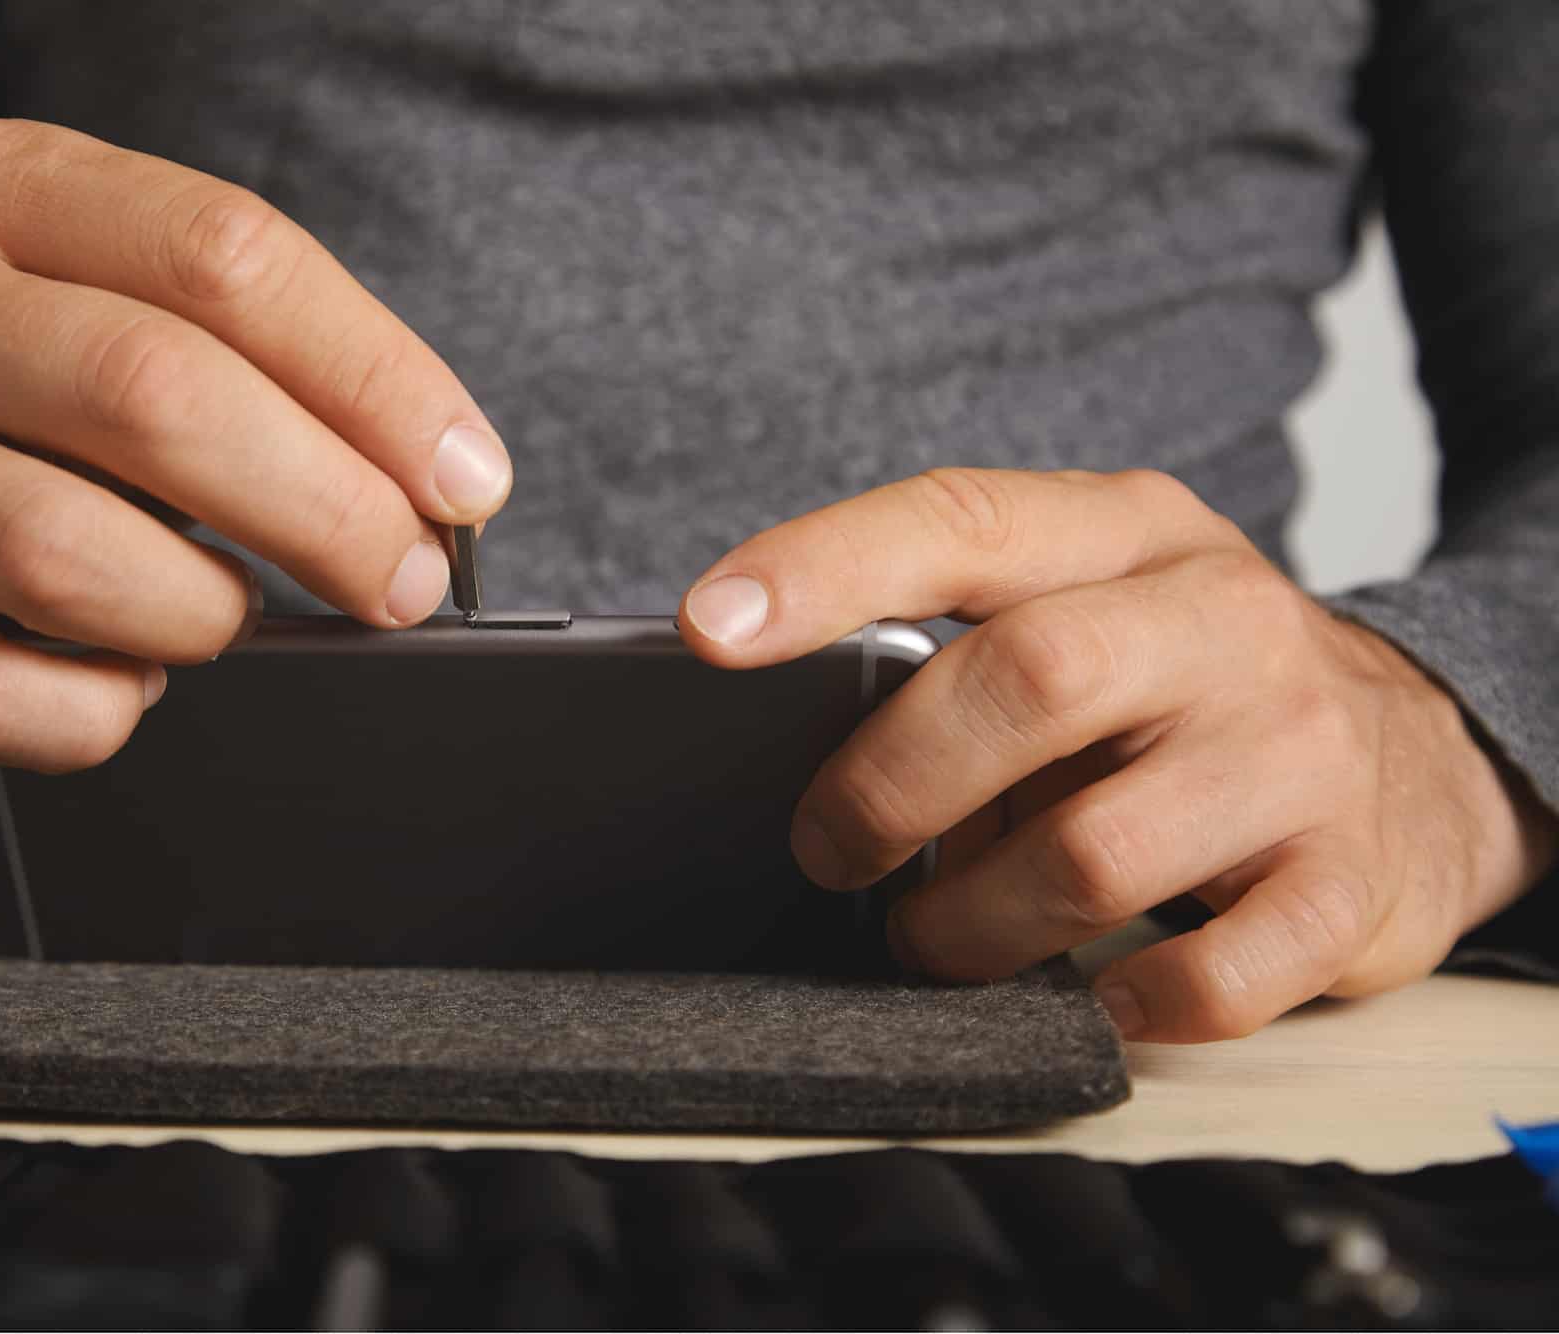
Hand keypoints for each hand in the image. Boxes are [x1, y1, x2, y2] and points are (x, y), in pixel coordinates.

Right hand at [0, 115, 510, 770]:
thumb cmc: (0, 381)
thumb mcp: (103, 293)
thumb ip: (257, 356)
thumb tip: (435, 485)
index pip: (226, 257)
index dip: (378, 381)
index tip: (465, 480)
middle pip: (155, 399)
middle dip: (325, 513)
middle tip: (396, 578)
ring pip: (64, 559)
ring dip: (202, 615)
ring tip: (226, 613)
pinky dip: (100, 713)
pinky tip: (122, 676)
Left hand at [678, 468, 1557, 1040]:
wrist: (1427, 751)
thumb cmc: (1190, 684)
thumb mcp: (1090, 612)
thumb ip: (963, 653)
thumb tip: (804, 767)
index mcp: (1126, 534)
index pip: (960, 521)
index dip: (824, 568)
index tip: (708, 627)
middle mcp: (1218, 621)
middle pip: (1026, 681)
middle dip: (890, 787)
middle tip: (830, 851)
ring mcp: (1296, 750)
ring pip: (1093, 853)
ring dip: (974, 923)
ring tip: (936, 938)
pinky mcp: (1348, 881)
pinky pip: (1214, 976)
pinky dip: (1125, 1002)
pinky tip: (1091, 993)